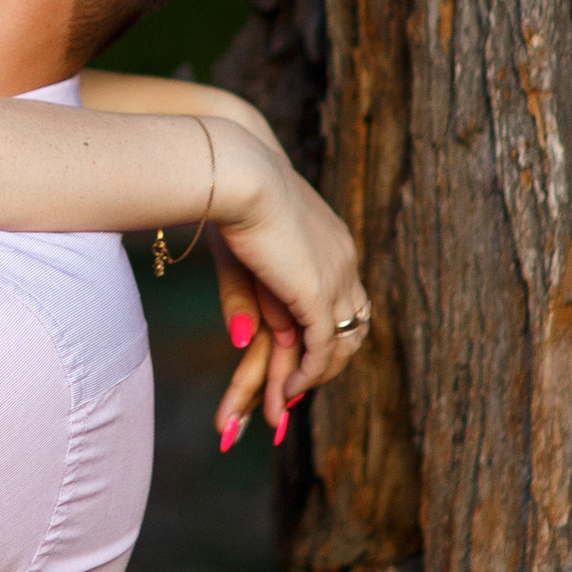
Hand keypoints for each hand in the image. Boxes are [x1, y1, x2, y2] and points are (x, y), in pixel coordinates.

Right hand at [198, 124, 364, 445]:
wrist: (236, 167)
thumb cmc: (226, 192)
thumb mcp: (240, 253)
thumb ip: (248, 299)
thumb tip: (246, 339)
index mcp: (332, 241)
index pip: (340, 299)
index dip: (322, 333)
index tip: (296, 360)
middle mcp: (344, 260)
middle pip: (346, 327)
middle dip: (320, 367)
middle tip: (291, 396)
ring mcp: (337, 276)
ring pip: (338, 345)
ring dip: (310, 379)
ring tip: (283, 404)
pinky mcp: (318, 293)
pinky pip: (322, 349)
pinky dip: (306, 375)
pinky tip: (286, 394)